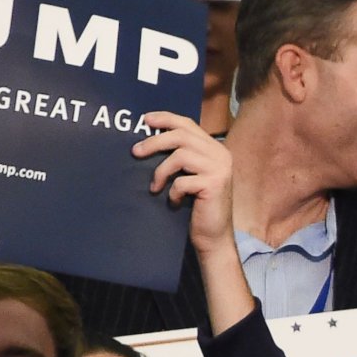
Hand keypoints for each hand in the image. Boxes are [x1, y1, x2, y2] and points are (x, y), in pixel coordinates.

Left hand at [133, 112, 236, 257]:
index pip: (188, 124)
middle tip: (135, 152)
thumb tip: (150, 137)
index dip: (165, 119)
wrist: (214, 237)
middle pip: (181, 136)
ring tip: (154, 186)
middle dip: (154, 142)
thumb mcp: (191, 175)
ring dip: (161, 171)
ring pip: (180, 155)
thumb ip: (182, 155)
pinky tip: (173, 202)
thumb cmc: (197, 207)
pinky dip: (172, 192)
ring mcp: (220, 169)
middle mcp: (221, 155)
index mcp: (215, 148)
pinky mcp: (214, 185)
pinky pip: (182, 180)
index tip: (145, 120)